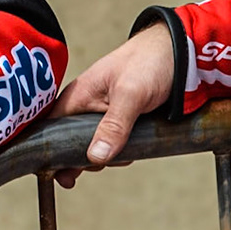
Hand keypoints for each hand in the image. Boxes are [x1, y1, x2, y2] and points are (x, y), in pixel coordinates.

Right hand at [49, 21, 176, 186]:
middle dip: (89, 159)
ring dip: (111, 156)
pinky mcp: (120, 123)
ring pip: (95, 149)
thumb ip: (113, 126)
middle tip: (109, 158)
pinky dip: (123, 151)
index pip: (49, 131)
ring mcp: (103, 116)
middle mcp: (84, 107)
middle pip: (72, 146)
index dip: (52, 155)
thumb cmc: (150, 62)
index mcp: (76, 96)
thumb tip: (95, 158)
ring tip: (128, 147)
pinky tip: (135, 146)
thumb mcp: (130, 94)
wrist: (181, 54)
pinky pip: (113, 145)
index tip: (64, 176)